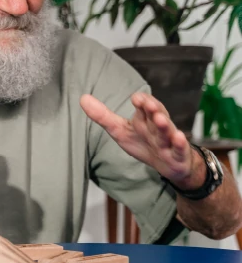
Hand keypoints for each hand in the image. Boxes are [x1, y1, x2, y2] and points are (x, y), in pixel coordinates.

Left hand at [80, 92, 203, 188]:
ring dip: (165, 124)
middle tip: (147, 103)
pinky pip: (180, 148)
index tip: (136, 98)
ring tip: (160, 119)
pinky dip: (180, 143)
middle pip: (156, 115)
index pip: (144, 105)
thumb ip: (102, 115)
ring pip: (167, 131)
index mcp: (145, 118)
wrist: (167, 164)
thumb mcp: (119, 130)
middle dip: (152, 108)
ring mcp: (169, 140)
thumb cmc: (142, 143)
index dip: (141, 101)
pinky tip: (179, 137)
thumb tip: (82, 98)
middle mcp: (158, 126)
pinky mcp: (178, 154)